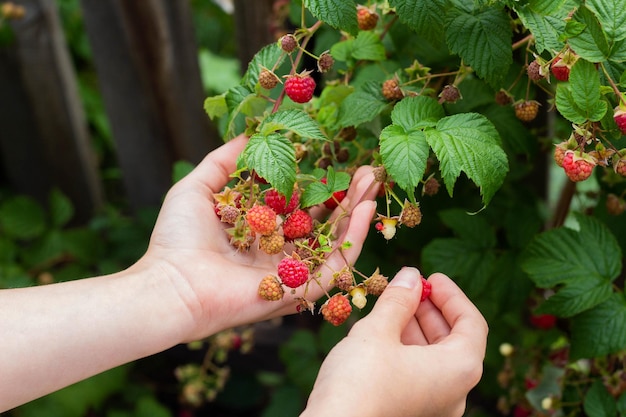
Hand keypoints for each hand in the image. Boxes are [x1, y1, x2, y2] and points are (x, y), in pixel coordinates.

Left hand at [141, 134, 378, 340]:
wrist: (171, 284)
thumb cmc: (177, 240)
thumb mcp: (198, 188)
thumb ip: (223, 162)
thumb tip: (248, 134)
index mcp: (260, 233)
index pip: (299, 206)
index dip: (319, 184)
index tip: (335, 159)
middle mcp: (279, 252)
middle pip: (324, 222)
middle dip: (346, 194)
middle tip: (366, 169)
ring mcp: (293, 271)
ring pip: (336, 240)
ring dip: (357, 210)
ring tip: (373, 181)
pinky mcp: (300, 288)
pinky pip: (337, 263)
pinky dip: (354, 236)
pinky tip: (364, 208)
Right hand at [302, 268, 487, 416]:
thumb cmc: (359, 381)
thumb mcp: (378, 331)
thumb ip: (399, 300)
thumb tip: (410, 275)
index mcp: (459, 370)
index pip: (472, 324)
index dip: (452, 296)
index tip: (430, 277)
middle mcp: (454, 393)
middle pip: (454, 341)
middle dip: (431, 309)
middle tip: (410, 287)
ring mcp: (433, 406)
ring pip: (434, 358)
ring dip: (416, 326)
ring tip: (392, 304)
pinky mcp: (411, 412)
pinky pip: (419, 373)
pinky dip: (407, 348)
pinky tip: (384, 331)